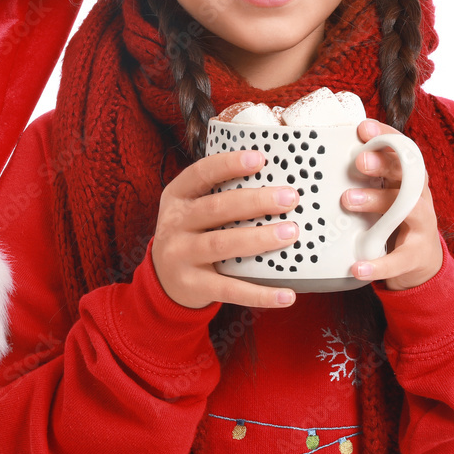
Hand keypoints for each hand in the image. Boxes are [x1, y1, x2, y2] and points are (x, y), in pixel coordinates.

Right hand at [151, 148, 300, 308]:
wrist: (163, 280)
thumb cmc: (191, 234)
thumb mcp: (192, 208)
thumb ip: (220, 193)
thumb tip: (275, 180)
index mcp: (177, 196)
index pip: (200, 173)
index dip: (229, 164)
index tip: (260, 158)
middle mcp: (175, 223)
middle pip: (217, 208)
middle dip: (256, 201)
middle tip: (288, 198)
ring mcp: (180, 255)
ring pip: (222, 244)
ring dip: (260, 238)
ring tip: (291, 232)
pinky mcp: (192, 285)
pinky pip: (229, 289)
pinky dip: (260, 293)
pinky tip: (286, 295)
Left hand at [343, 119, 442, 290]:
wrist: (423, 266)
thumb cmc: (395, 223)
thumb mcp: (385, 196)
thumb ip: (367, 179)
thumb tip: (326, 154)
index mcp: (409, 181)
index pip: (403, 151)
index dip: (387, 136)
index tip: (363, 127)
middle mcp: (419, 199)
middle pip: (407, 175)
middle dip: (384, 165)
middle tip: (358, 162)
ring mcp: (421, 227)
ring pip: (407, 209)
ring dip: (377, 201)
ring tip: (348, 200)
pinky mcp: (415, 257)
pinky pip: (397, 260)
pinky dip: (377, 265)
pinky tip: (357, 267)